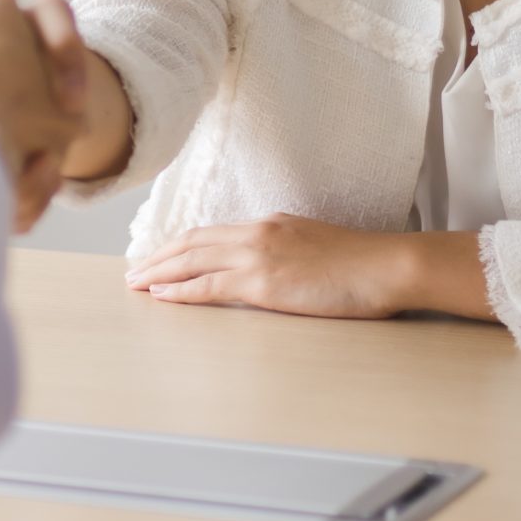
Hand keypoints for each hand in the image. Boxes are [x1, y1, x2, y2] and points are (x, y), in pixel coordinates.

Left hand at [125, 216, 479, 317]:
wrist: (388, 266)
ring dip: (158, 273)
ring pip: (192, 261)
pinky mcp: (262, 283)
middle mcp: (257, 233)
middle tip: (132, 271)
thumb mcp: (315, 247)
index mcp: (270, 224)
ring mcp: (258, 256)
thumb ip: (285, 251)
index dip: (179, 244)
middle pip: (191, 242)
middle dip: (158, 257)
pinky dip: (180, 291)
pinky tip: (161, 297)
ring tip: (135, 284)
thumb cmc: (363, 264)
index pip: (211, 232)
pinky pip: (208, 286)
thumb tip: (268, 269)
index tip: (159, 256)